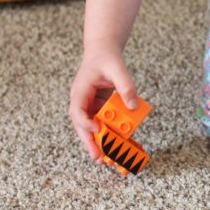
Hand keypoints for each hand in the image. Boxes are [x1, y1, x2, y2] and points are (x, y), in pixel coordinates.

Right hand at [69, 43, 138, 162]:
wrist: (103, 50)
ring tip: (105, 158)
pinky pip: (101, 122)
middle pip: (81, 125)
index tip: (96, 129)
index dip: (85, 122)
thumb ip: (126, 86)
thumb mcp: (118, 68)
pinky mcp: (98, 107)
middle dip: (89, 142)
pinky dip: (106, 133)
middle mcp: (82, 100)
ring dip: (97, 142)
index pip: (77, 111)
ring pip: (90, 127)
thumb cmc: (106, 57)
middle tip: (98, 157)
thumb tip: (133, 105)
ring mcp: (89, 105)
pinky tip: (115, 144)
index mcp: (80, 90)